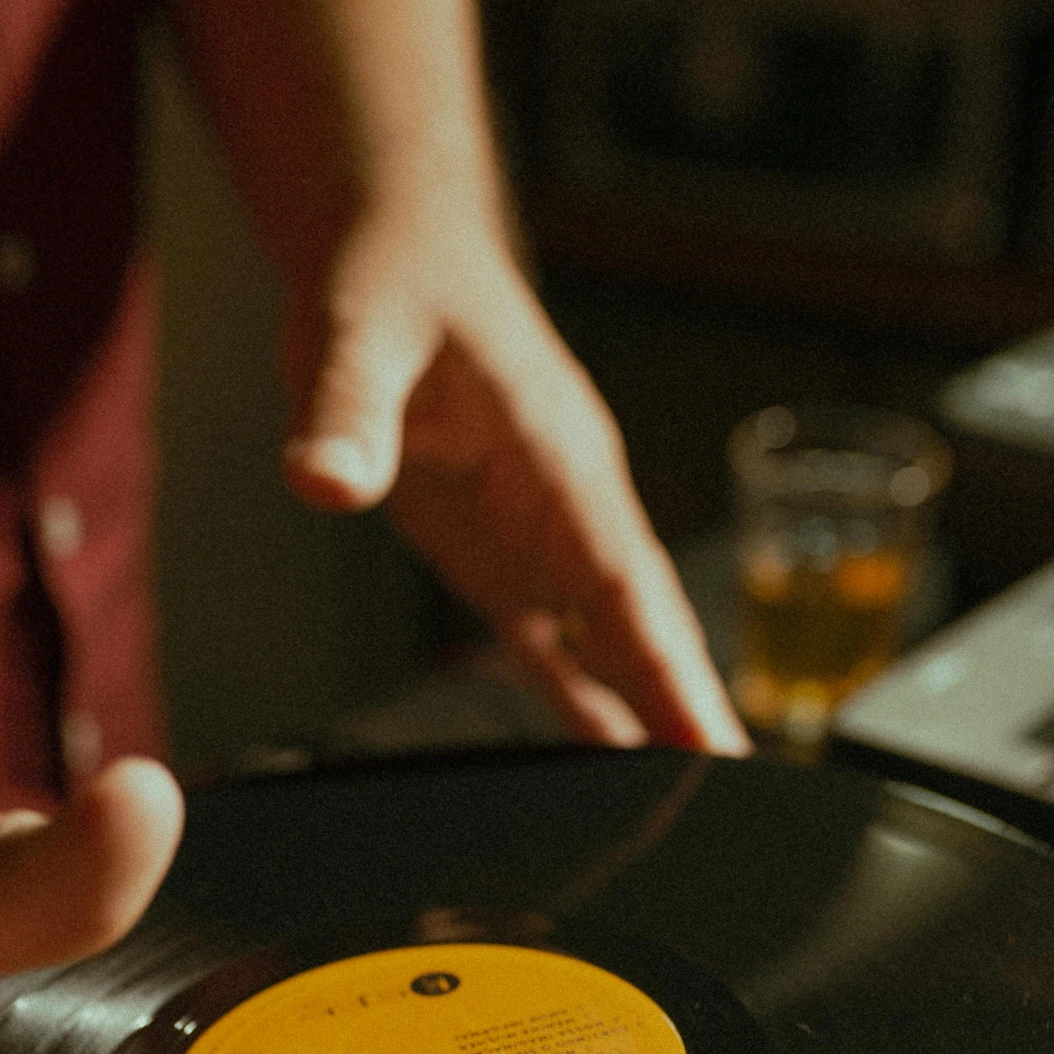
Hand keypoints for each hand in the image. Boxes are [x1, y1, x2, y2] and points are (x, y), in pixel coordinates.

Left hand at [279, 206, 748, 753]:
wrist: (394, 254)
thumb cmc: (394, 280)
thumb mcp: (359, 336)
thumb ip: (345, 413)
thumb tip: (325, 479)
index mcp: (556, 458)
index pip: (626, 579)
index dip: (668, 665)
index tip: (712, 737)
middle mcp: (565, 506)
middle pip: (640, 625)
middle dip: (684, 711)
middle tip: (728, 797)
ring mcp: (539, 535)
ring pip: (610, 641)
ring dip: (647, 715)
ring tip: (688, 799)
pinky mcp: (499, 553)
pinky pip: (554, 641)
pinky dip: (584, 701)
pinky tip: (609, 759)